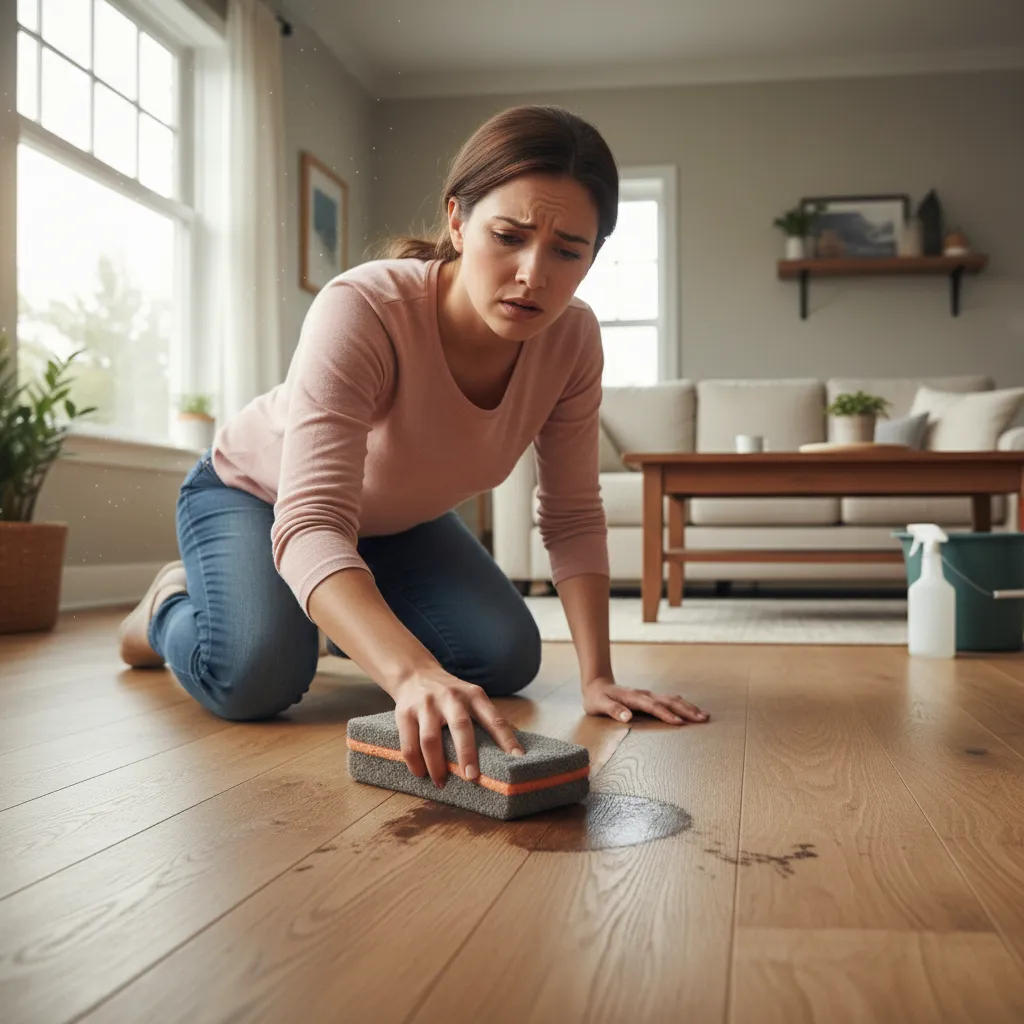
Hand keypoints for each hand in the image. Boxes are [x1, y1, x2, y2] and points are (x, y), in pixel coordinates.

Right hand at [392, 665, 524, 786]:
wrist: (415, 673)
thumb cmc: (451, 694)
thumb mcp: (472, 697)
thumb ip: (488, 719)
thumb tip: (514, 750)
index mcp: (474, 696)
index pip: (494, 719)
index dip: (507, 739)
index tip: (517, 759)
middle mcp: (451, 697)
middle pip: (461, 726)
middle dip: (467, 753)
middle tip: (472, 777)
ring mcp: (427, 704)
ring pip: (430, 738)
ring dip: (436, 765)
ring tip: (441, 783)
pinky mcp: (405, 712)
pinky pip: (409, 742)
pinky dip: (414, 762)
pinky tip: (420, 773)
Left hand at [582, 676, 708, 725]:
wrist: (597, 684)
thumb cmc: (597, 698)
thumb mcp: (599, 705)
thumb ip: (613, 710)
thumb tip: (627, 716)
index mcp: (633, 698)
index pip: (652, 706)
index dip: (666, 714)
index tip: (679, 723)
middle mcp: (644, 695)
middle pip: (669, 701)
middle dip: (686, 710)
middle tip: (703, 719)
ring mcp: (648, 696)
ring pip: (672, 699)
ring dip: (688, 707)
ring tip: (704, 716)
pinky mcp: (650, 698)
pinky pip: (670, 701)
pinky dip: (683, 705)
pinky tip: (692, 710)